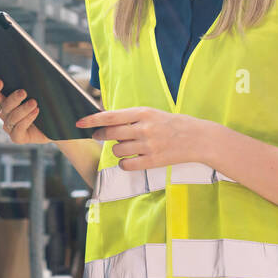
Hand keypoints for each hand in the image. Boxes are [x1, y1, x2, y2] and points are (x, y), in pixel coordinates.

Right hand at [0, 79, 50, 144]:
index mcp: (7, 101)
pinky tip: (35, 113)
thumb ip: (34, 87)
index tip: (0, 82)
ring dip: (23, 110)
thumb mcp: (41, 94)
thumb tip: (35, 75)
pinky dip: (26, 120)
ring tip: (34, 103)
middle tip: (23, 92)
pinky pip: (17, 130)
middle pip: (5, 106)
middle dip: (13, 99)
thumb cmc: (48, 107)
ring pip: (12, 118)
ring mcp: (11, 127)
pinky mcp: (17, 137)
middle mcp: (6, 114)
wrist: (57, 126)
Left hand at [74, 107, 219, 170]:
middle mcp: (144, 128)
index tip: (79, 122)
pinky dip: (124, 163)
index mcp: (143, 113)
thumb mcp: (152, 114)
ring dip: (117, 150)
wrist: (198, 138)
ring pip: (117, 150)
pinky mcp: (153, 161)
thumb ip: (131, 117)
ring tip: (128, 147)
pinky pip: (127, 165)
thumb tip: (106, 121)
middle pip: (110, 134)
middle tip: (99, 136)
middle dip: (101, 135)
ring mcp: (148, 145)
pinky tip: (130, 160)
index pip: (110, 116)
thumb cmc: (173, 124)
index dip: (92, 120)